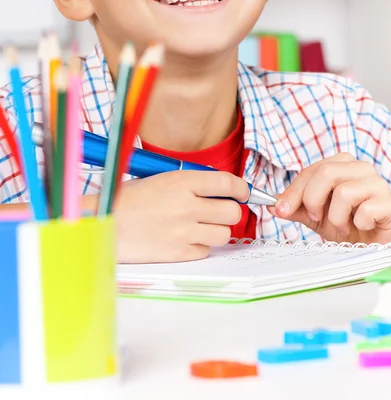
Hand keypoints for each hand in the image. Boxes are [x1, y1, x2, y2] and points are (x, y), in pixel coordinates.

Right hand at [106, 170, 246, 262]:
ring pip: (224, 234)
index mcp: (182, 181)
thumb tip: (221, 189)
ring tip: (198, 226)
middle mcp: (187, 206)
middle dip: (229, 211)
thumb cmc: (129, 199)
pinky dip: (199, 246)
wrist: (105, 224)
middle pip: (232, 212)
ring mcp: (184, 232)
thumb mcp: (160, 179)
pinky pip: (205, 251)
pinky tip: (182, 239)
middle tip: (219, 211)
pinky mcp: (178, 253)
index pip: (228, 183)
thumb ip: (191, 183)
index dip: (242, 189)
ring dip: (216, 230)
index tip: (242, 193)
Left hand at [267, 153, 390, 243]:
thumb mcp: (316, 217)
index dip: (293, 191)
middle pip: (326, 172)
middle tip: (317, 217)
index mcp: (341, 165)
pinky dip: (358, 224)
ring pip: (344, 192)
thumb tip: (271, 204)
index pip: (311, 170)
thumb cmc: (349, 225)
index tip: (281, 209)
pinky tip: (363, 227)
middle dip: (313, 200)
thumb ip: (296, 208)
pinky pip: (366, 210)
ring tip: (344, 225)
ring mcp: (378, 183)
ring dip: (336, 218)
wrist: (376, 244)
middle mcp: (360, 168)